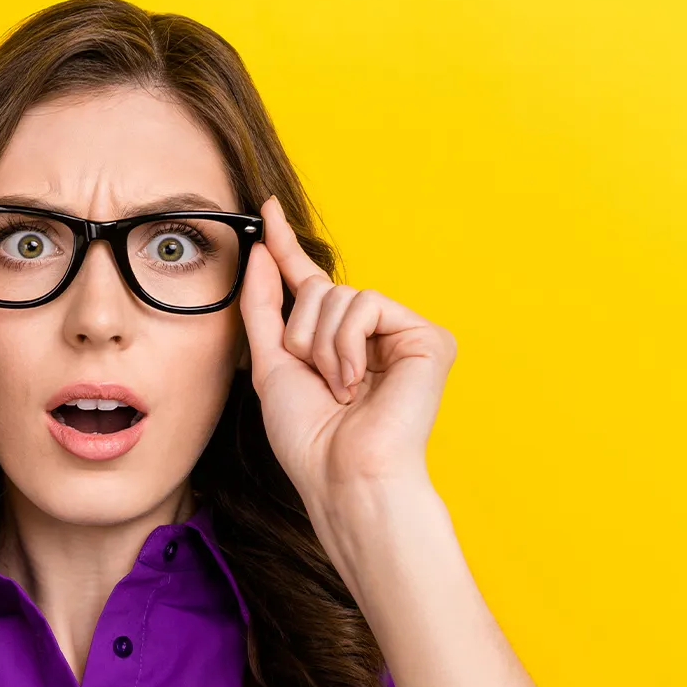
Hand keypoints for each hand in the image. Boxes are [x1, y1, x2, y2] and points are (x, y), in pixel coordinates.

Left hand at [239, 195, 455, 508]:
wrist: (344, 476)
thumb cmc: (309, 438)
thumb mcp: (272, 364)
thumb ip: (264, 307)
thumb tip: (260, 252)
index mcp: (339, 344)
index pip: (309, 286)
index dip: (286, 249)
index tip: (265, 211)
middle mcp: (375, 335)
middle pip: (319, 290)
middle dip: (301, 333)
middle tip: (318, 382)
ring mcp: (403, 335)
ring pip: (340, 295)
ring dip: (322, 346)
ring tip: (340, 390)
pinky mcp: (427, 338)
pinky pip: (367, 304)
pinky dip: (347, 344)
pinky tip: (358, 382)